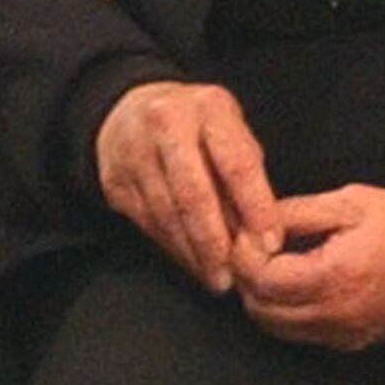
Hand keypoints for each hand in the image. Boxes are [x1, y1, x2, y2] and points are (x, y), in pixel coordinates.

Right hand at [93, 79, 281, 290]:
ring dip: (194, 253)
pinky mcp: (114, 180)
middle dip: (216, 242)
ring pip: (167, 215)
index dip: (256, 208)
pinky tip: (192, 262)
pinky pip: (148, 223)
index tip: (270, 244)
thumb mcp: (231, 131)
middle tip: (234, 276)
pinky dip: (174, 247)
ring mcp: (134, 152)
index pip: (237, 164)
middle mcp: (167, 123)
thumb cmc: (198, 126)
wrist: (131, 110)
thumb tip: (261, 235)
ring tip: (217, 277)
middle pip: (194, 195)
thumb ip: (248, 174)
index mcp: (209, 107)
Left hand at [231, 185, 384, 350]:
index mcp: (332, 277)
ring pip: (276, 327)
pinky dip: (287, 313)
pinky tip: (298, 283)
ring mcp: (343, 335)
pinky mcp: (353, 342)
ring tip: (274, 263)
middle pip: (259, 309)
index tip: (249, 233)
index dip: (244, 255)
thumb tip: (255, 220)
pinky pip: (302, 335)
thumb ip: (297, 212)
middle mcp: (334, 315)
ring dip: (264, 298)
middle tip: (255, 247)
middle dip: (247, 278)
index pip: (259, 280)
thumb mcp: (351, 202)